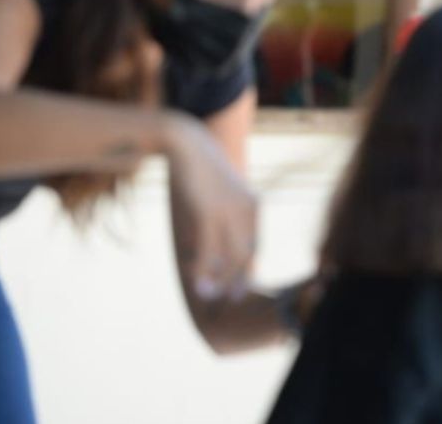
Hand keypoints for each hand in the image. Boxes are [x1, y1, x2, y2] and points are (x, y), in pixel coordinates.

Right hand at [162, 114, 258, 305]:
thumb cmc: (200, 172)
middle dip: (236, 280)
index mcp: (254, 205)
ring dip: (219, 281)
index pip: (255, 246)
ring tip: (206, 295)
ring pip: (230, 256)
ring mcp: (230, 211)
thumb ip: (221, 220)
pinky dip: (203, 269)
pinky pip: (209, 249)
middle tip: (224, 299)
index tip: (237, 289)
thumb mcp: (217, 195)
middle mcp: (248, 209)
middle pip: (247, 255)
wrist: (185, 142)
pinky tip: (195, 281)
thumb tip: (212, 251)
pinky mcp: (209, 212)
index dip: (247, 270)